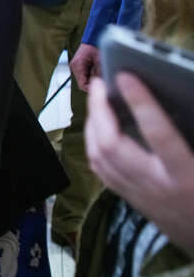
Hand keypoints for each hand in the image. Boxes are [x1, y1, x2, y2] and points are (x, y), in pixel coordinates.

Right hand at [71, 43, 100, 91]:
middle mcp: (75, 67)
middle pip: (84, 83)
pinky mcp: (80, 66)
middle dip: (94, 83)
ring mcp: (77, 67)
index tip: (102, 89)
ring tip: (101, 71)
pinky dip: (93, 75)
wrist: (94, 37)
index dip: (93, 89)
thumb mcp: (101, 61)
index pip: (83, 85)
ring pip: (86, 80)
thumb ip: (100, 74)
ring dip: (94, 78)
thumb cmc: (96, 46)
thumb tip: (104, 84)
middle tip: (104, 79)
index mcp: (77, 66)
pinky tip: (98, 69)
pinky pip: (87, 75)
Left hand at [86, 74, 193, 254]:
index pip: (159, 135)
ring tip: (96, 100)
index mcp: (186, 177)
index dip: (142, 103)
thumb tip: (182, 98)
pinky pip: (100, 170)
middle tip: (99, 83)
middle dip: (100, 111)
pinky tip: (96, 128)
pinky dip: (93, 144)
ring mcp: (139, 195)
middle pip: (113, 145)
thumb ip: (193, 131)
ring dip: (92, 124)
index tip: (127, 77)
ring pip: (99, 157)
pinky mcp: (131, 200)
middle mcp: (157, 186)